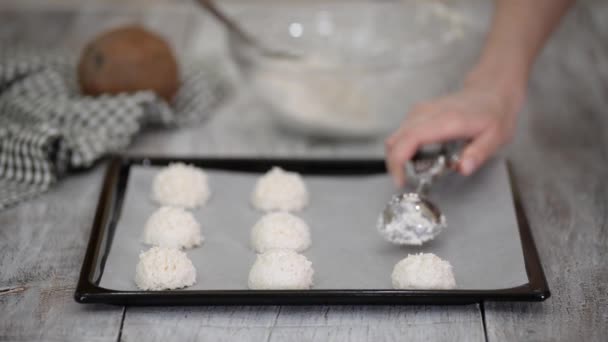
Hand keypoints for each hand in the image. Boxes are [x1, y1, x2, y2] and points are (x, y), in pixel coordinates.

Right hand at [385, 82, 523, 186]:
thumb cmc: (493, 114)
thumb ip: (479, 153)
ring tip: (416, 170)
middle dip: (394, 165)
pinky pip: (401, 132)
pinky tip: (418, 157)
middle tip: (406, 181)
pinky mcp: (418, 112)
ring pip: (395, 136)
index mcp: (445, 120)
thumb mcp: (496, 137)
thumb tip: (463, 169)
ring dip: (398, 157)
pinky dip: (402, 148)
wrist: (491, 91)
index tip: (401, 181)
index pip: (409, 140)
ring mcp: (420, 111)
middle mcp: (427, 113)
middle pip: (394, 140)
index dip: (398, 162)